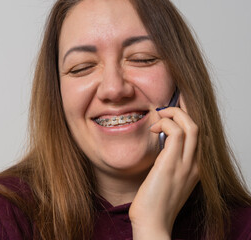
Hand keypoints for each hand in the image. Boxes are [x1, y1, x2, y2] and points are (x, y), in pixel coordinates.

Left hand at [129, 96, 198, 238]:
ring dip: (174, 114)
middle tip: (165, 109)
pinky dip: (166, 125)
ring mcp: (186, 165)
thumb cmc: (154, 203)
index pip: (198, 137)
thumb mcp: (167, 179)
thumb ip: (169, 162)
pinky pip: (176, 133)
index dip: (188, 119)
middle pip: (198, 127)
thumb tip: (161, 143)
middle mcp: (195, 165)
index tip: (174, 110)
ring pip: (191, 126)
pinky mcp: (171, 164)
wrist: (152, 223)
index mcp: (195, 169)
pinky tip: (154, 129)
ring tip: (159, 117)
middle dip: (182, 111)